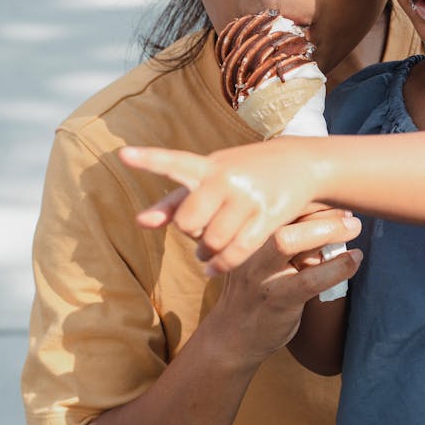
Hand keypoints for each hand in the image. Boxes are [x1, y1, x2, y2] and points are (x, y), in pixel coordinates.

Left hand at [120, 140, 320, 274]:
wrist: (301, 163)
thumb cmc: (245, 172)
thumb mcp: (212, 175)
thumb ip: (175, 200)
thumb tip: (140, 223)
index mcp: (208, 165)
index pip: (173, 162)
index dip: (148, 160)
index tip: (123, 154)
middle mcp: (226, 178)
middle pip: (188, 222)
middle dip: (191, 233)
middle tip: (200, 230)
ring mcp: (248, 197)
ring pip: (212, 241)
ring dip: (206, 253)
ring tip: (208, 250)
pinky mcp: (268, 216)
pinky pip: (236, 252)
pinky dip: (220, 266)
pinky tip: (213, 269)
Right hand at [205, 206, 361, 366]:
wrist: (231, 336)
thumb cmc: (255, 290)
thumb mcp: (262, 258)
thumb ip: (286, 237)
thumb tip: (331, 214)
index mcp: (247, 234)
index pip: (279, 205)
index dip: (309, 196)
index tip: (335, 196)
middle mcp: (249, 248)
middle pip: (280, 216)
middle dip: (318, 208)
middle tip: (349, 211)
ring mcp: (260, 274)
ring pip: (288, 241)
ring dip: (327, 231)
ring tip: (354, 228)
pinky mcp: (275, 299)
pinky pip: (309, 279)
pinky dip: (337, 267)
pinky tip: (354, 260)